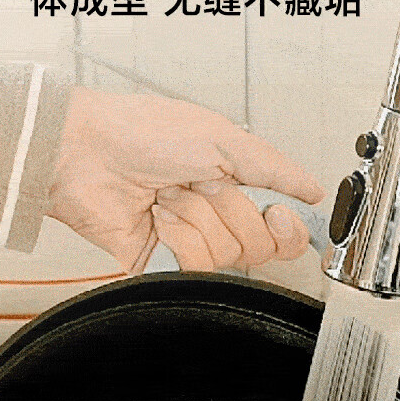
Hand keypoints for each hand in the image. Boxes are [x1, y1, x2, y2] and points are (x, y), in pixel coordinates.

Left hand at [49, 87, 323, 272]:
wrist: (85, 151)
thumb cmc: (142, 132)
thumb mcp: (224, 138)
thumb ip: (276, 169)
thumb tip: (314, 191)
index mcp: (235, 186)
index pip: (283, 231)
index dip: (288, 228)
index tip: (278, 211)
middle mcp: (215, 217)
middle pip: (260, 247)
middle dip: (233, 211)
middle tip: (204, 185)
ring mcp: (189, 242)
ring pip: (226, 256)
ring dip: (198, 219)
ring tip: (169, 196)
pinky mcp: (161, 264)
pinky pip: (194, 268)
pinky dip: (178, 238)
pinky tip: (157, 218)